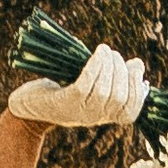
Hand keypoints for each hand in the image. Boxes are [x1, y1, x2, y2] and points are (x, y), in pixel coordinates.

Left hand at [6, 42, 148, 131]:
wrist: (29, 107)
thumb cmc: (62, 92)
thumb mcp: (91, 88)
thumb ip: (113, 80)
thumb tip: (138, 65)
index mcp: (104, 116)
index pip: (131, 111)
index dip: (137, 89)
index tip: (135, 67)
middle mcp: (94, 117)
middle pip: (120, 97)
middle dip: (121, 71)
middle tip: (113, 54)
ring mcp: (80, 112)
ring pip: (105, 91)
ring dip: (109, 66)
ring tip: (105, 50)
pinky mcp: (65, 102)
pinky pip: (86, 84)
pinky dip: (95, 66)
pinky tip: (98, 53)